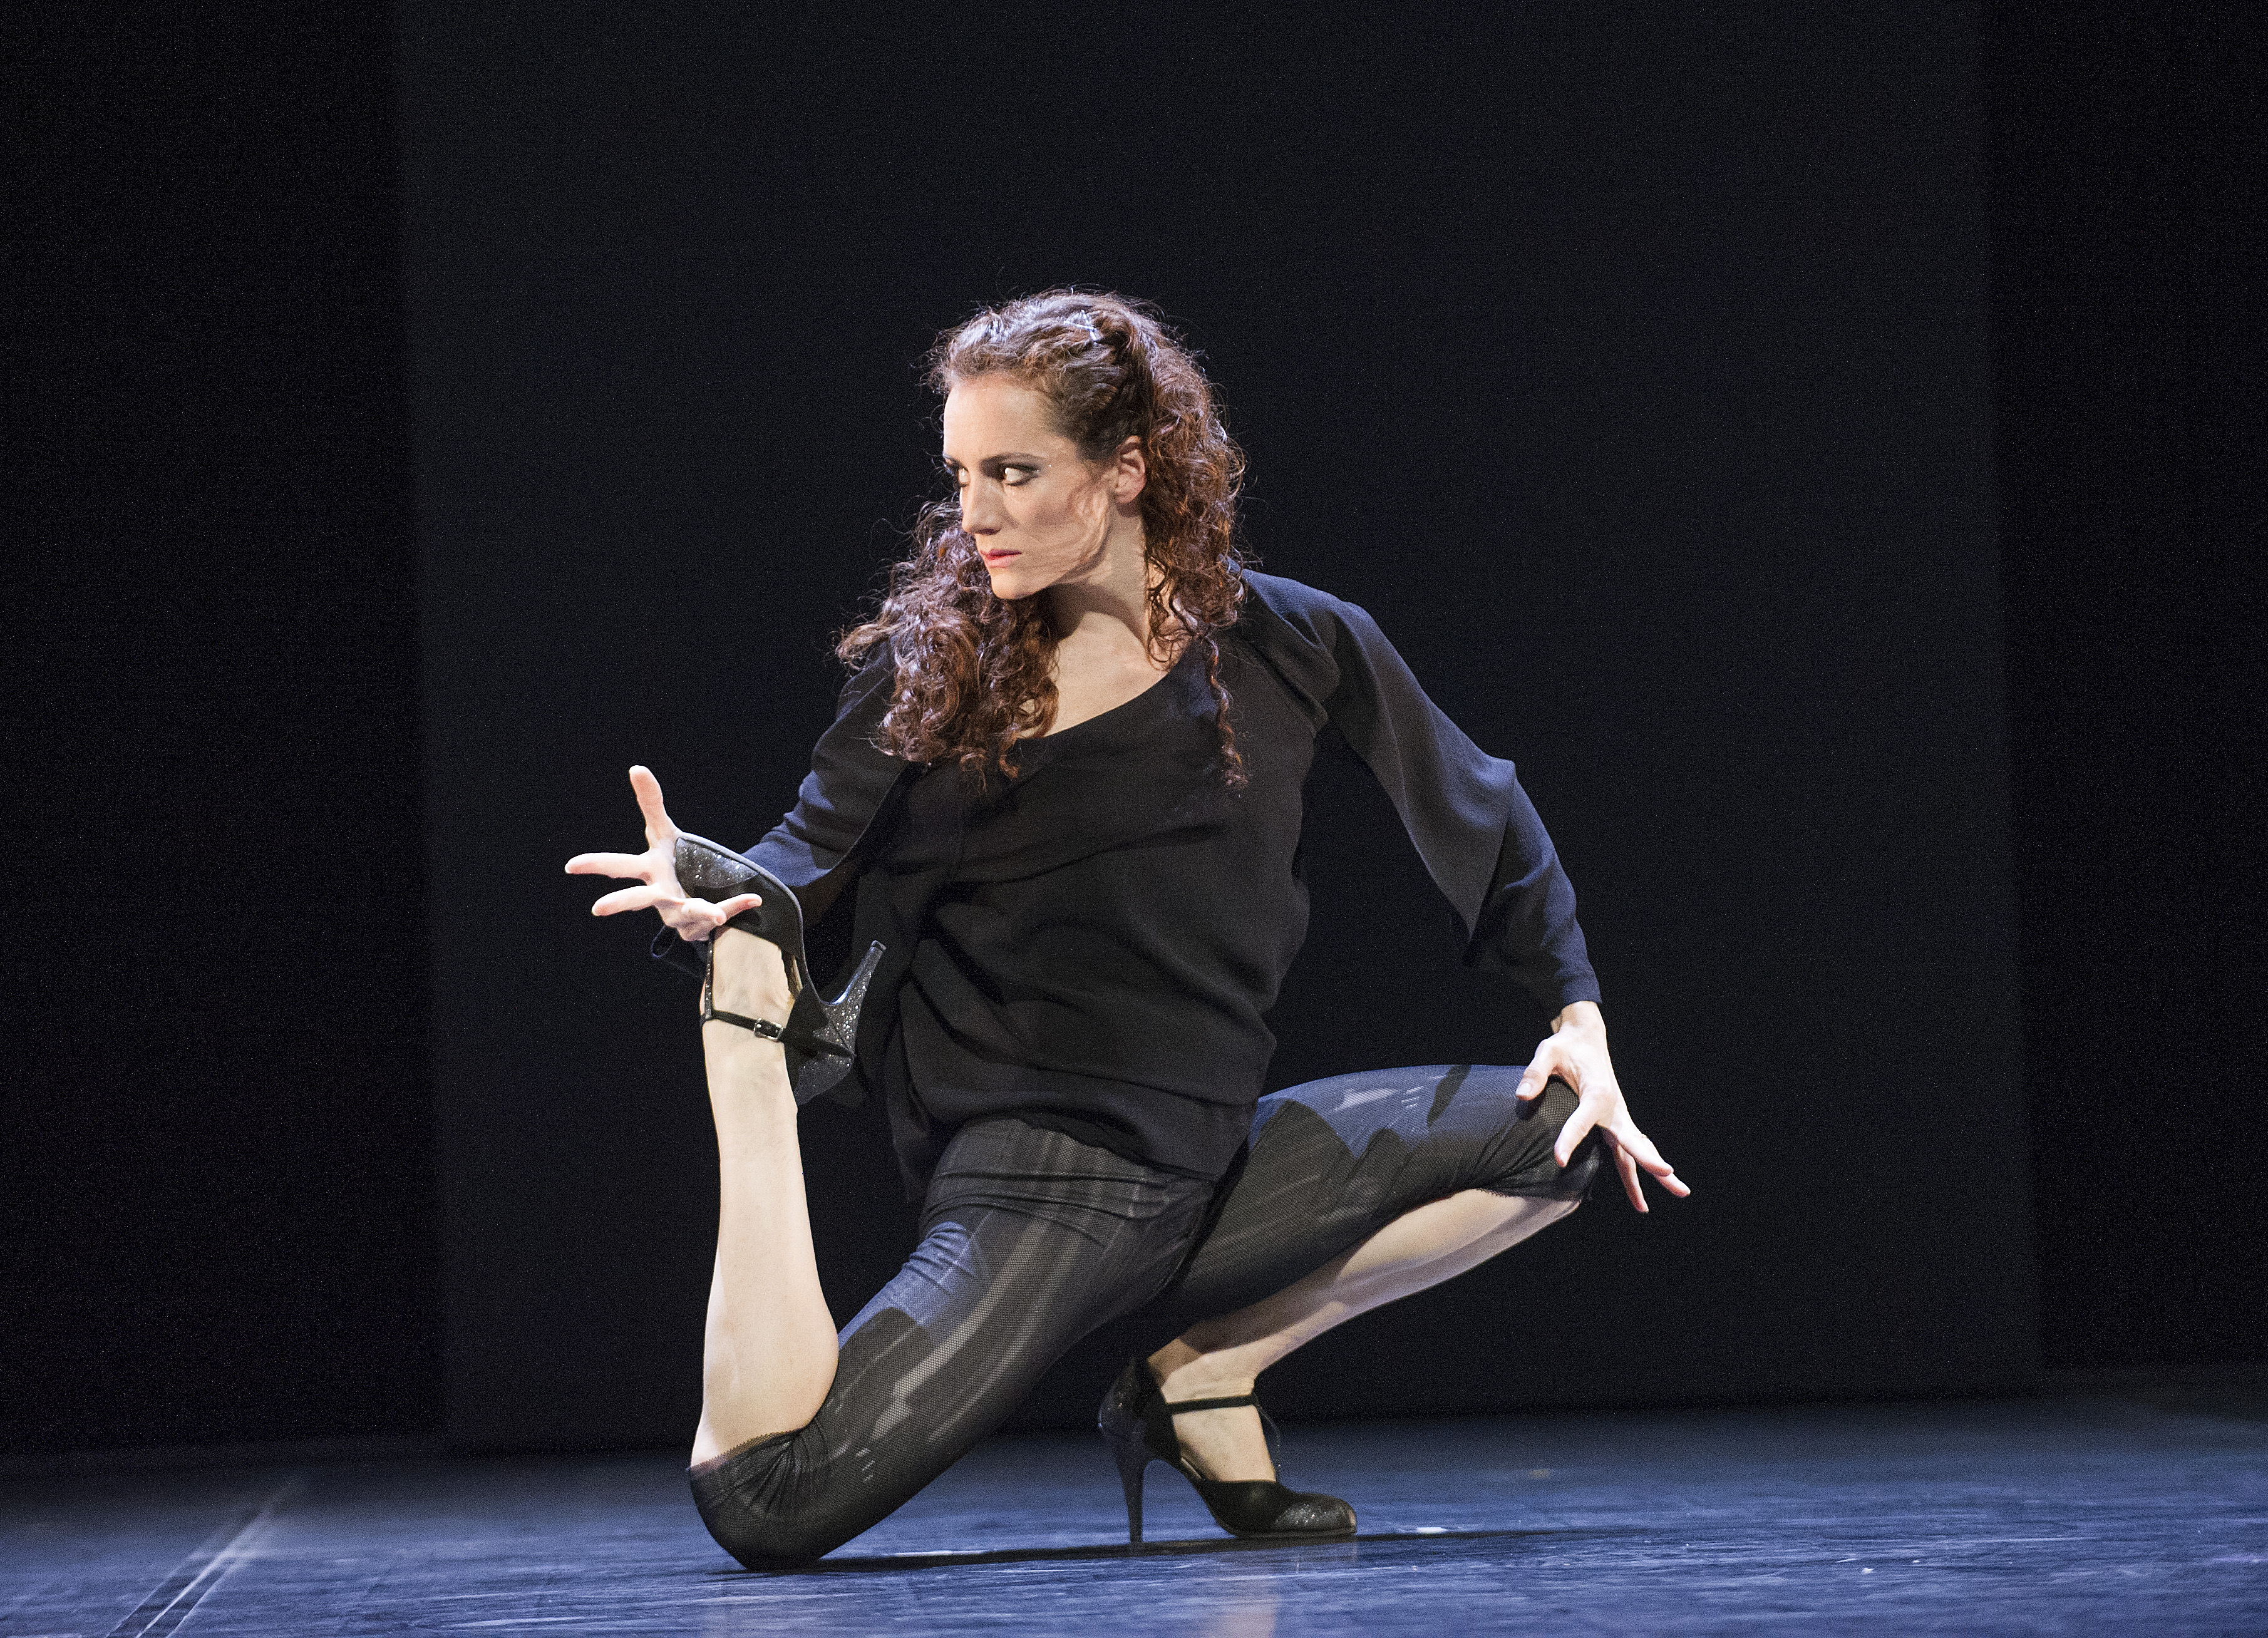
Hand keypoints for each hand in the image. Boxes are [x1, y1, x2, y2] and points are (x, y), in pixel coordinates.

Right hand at [564, 765, 761, 941]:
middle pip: (637, 899)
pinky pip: (721, 911)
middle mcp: (658, 895)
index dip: (594, 864)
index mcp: (647, 871)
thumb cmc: (670, 862)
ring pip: (688, 912)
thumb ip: (651, 802)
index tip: (571, 865)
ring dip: (701, 911)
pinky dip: (736, 905)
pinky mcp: (699, 924)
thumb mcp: (664, 831)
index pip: (617, 865)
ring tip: (715, 914)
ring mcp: (677, 913)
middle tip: (597, 908)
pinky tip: (753, 900)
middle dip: (619, 902)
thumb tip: (636, 768)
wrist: (692, 900)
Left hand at [1516, 1001, 1687, 1212]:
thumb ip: (1535, 1074)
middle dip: (1649, 1159)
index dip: (1569, 1141)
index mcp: (1596, 1092)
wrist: (1585, 1037)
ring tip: (1679, 1193)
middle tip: (1667, 1173)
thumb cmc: (1566, 1046)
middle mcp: (1612, 1107)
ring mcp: (1617, 1115)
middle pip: (1632, 1140)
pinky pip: (1631, 1146)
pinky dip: (1642, 1163)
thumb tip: (1520, 1096)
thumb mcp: (1547, 1053)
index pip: (1582, 1121)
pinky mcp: (1616, 1120)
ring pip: (1638, 1148)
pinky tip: (1647, 1185)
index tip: (1558, 1160)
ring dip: (1655, 1170)